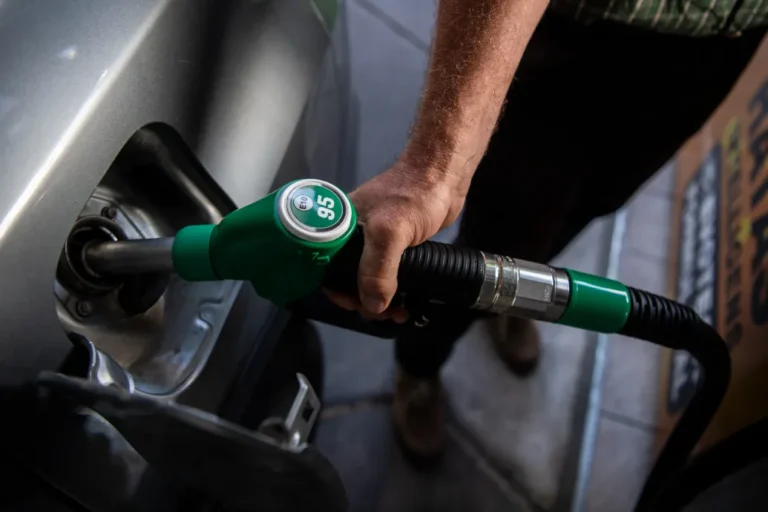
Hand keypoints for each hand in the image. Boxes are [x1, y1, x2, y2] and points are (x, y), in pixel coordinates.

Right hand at [326, 160, 467, 320]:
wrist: (445, 176)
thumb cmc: (414, 196)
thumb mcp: (390, 232)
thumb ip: (377, 269)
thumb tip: (372, 305)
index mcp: (340, 228)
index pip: (325, 267)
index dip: (336, 290)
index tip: (354, 306)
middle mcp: (353, 235)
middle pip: (347, 276)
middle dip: (362, 300)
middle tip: (382, 314)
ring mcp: (375, 240)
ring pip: (369, 278)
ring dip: (380, 300)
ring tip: (398, 313)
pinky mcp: (396, 245)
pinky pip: (387, 274)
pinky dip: (393, 291)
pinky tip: (405, 302)